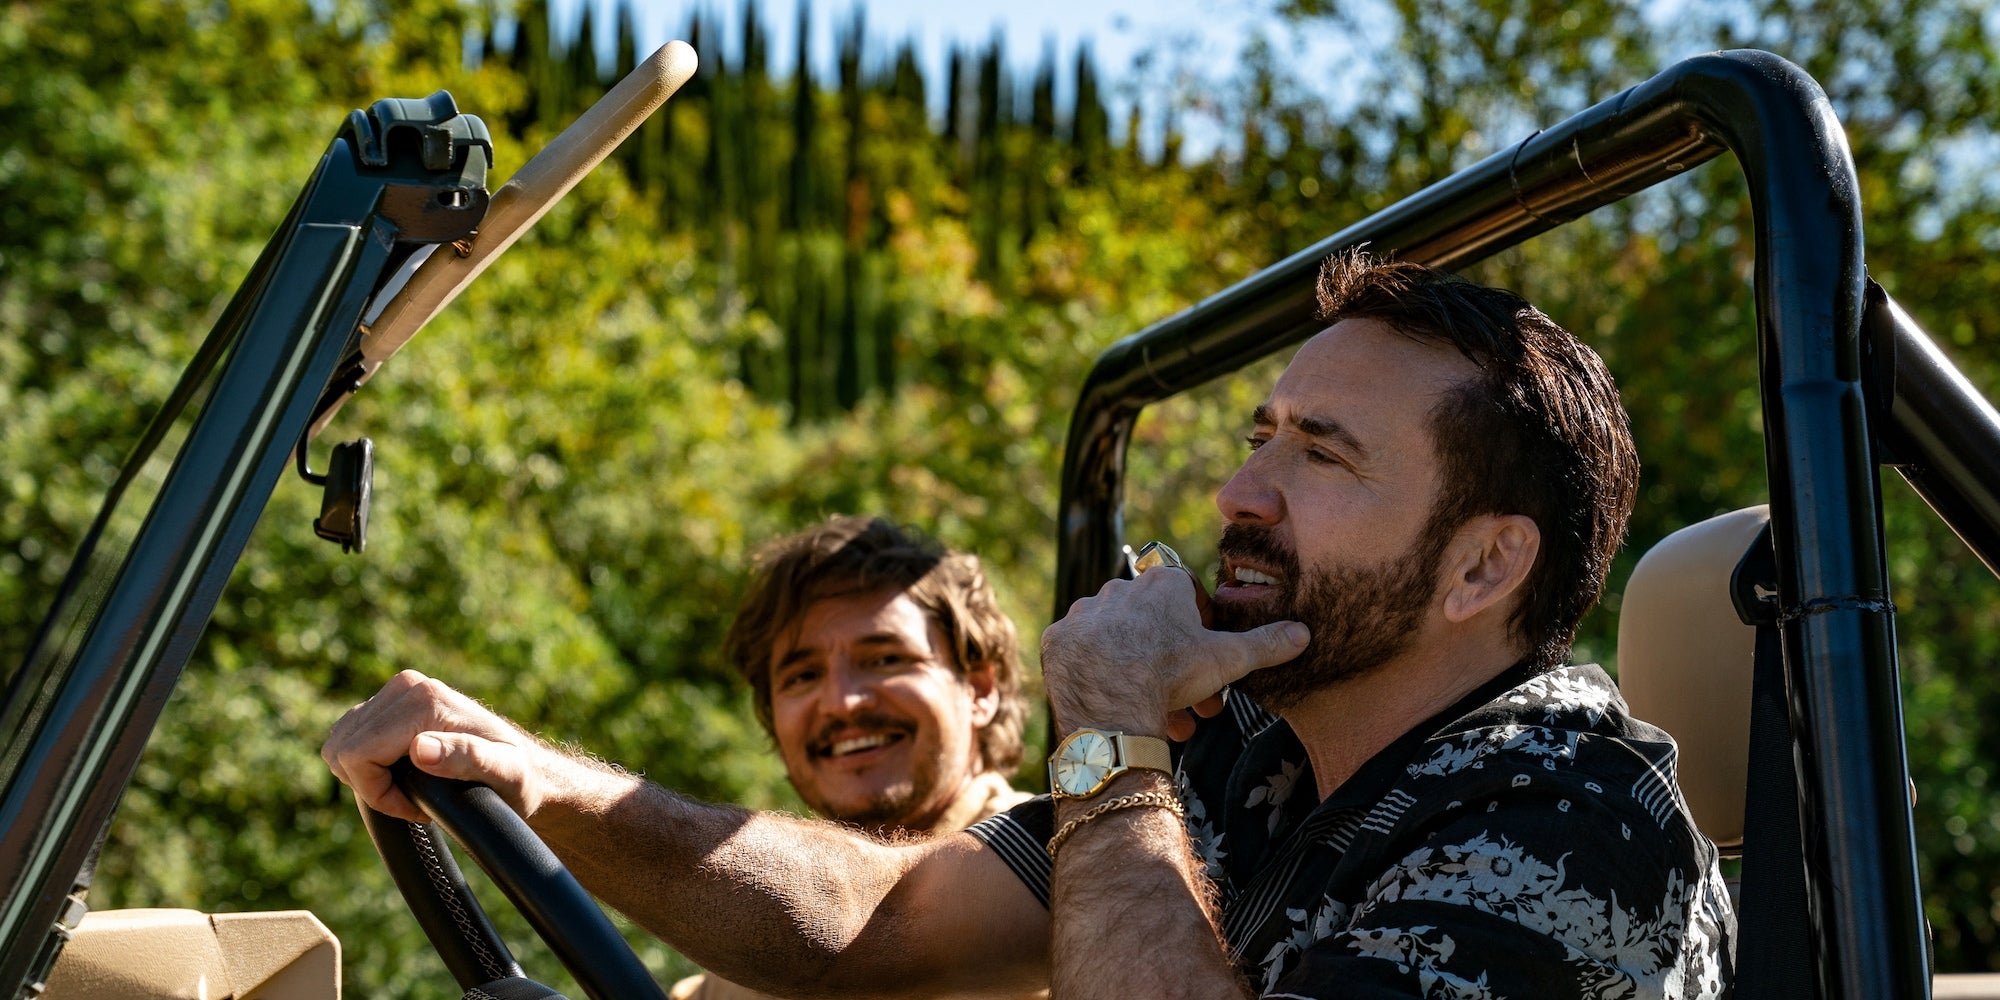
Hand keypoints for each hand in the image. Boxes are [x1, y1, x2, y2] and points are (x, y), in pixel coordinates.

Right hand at [322, 670, 554, 823]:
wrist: (527, 768)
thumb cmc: (518, 777)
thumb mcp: (504, 774)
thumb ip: (465, 758)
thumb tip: (419, 749)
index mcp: (425, 701)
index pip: (358, 754)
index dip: (377, 793)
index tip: (414, 807)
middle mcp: (407, 687)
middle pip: (343, 748)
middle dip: (372, 786)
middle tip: (414, 801)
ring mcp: (398, 691)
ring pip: (342, 742)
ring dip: (367, 776)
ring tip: (411, 789)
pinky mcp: (392, 703)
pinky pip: (351, 737)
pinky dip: (366, 764)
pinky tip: (403, 775)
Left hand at [1041, 566, 1307, 737]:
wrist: (1111, 705)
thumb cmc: (1172, 674)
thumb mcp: (1227, 659)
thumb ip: (1265, 644)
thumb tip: (1303, 632)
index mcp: (1161, 583)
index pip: (1187, 596)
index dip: (1202, 630)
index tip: (1207, 661)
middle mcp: (1119, 587)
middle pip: (1153, 623)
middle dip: (1173, 662)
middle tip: (1189, 701)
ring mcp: (1084, 612)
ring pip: (1118, 639)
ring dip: (1138, 669)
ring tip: (1157, 713)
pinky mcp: (1058, 638)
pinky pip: (1083, 651)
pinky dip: (1099, 671)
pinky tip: (1116, 699)